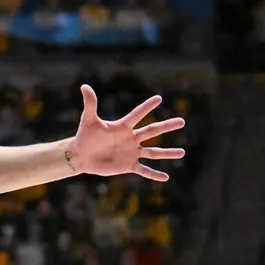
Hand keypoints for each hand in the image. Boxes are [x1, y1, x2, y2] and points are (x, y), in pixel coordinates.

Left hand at [68, 85, 186, 182]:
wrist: (81, 155)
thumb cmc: (85, 136)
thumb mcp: (88, 120)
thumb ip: (90, 104)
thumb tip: (84, 86)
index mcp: (123, 127)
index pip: (137, 114)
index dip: (147, 107)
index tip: (158, 98)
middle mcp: (131, 138)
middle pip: (152, 131)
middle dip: (167, 126)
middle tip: (182, 121)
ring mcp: (132, 152)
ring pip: (153, 152)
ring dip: (167, 153)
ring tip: (182, 153)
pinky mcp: (128, 165)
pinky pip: (144, 170)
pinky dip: (154, 174)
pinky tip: (165, 178)